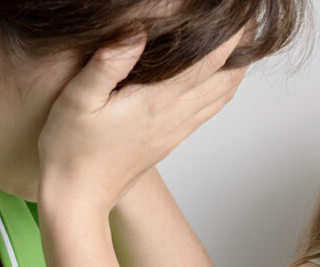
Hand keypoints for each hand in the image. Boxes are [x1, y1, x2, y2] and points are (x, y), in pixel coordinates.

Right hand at [38, 30, 246, 213]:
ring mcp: (177, 130)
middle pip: (227, 78)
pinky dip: (223, 90)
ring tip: (244, 43)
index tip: (242, 13)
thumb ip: (107, 63)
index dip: (231, 34)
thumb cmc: (71, 149)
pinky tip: (220, 78)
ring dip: (238, 69)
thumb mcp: (78, 100)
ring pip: (223, 96)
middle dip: (243, 47)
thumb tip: (136, 31)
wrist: (80, 197)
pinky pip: (209, 111)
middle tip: (248, 21)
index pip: (209, 61)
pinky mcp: (172, 140)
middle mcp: (175, 117)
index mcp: (157, 102)